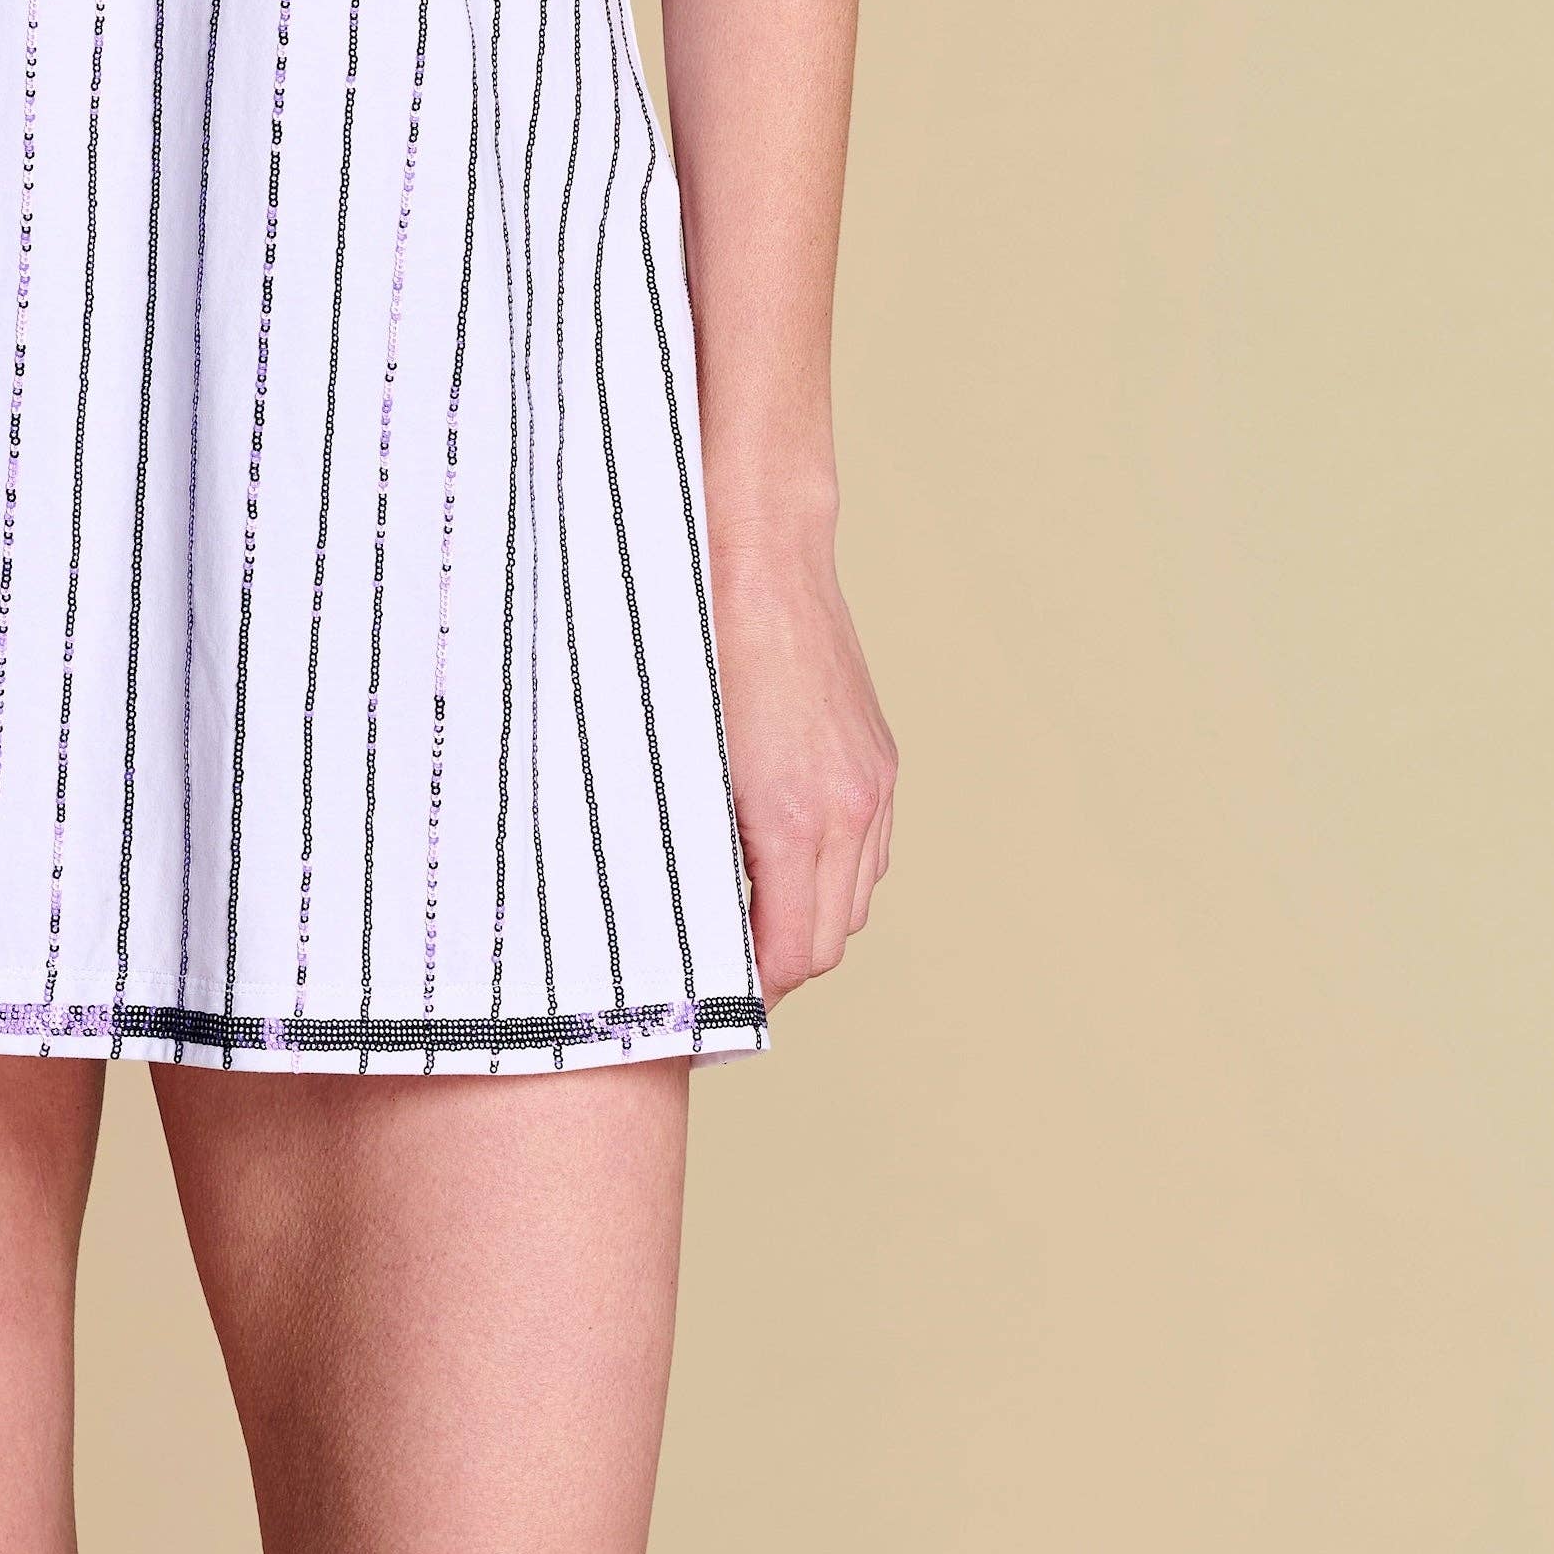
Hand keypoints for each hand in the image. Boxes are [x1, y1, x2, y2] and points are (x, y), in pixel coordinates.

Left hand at [712, 522, 896, 1001]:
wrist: (757, 550)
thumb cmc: (693, 643)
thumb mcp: (676, 760)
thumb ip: (691, 849)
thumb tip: (678, 918)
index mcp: (796, 818)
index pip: (791, 956)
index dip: (749, 994)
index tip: (706, 1003)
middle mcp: (851, 808)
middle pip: (829, 939)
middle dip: (776, 964)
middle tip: (716, 967)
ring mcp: (873, 780)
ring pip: (855, 896)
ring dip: (807, 916)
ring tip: (743, 909)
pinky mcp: (878, 755)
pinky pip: (868, 846)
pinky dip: (831, 869)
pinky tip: (780, 852)